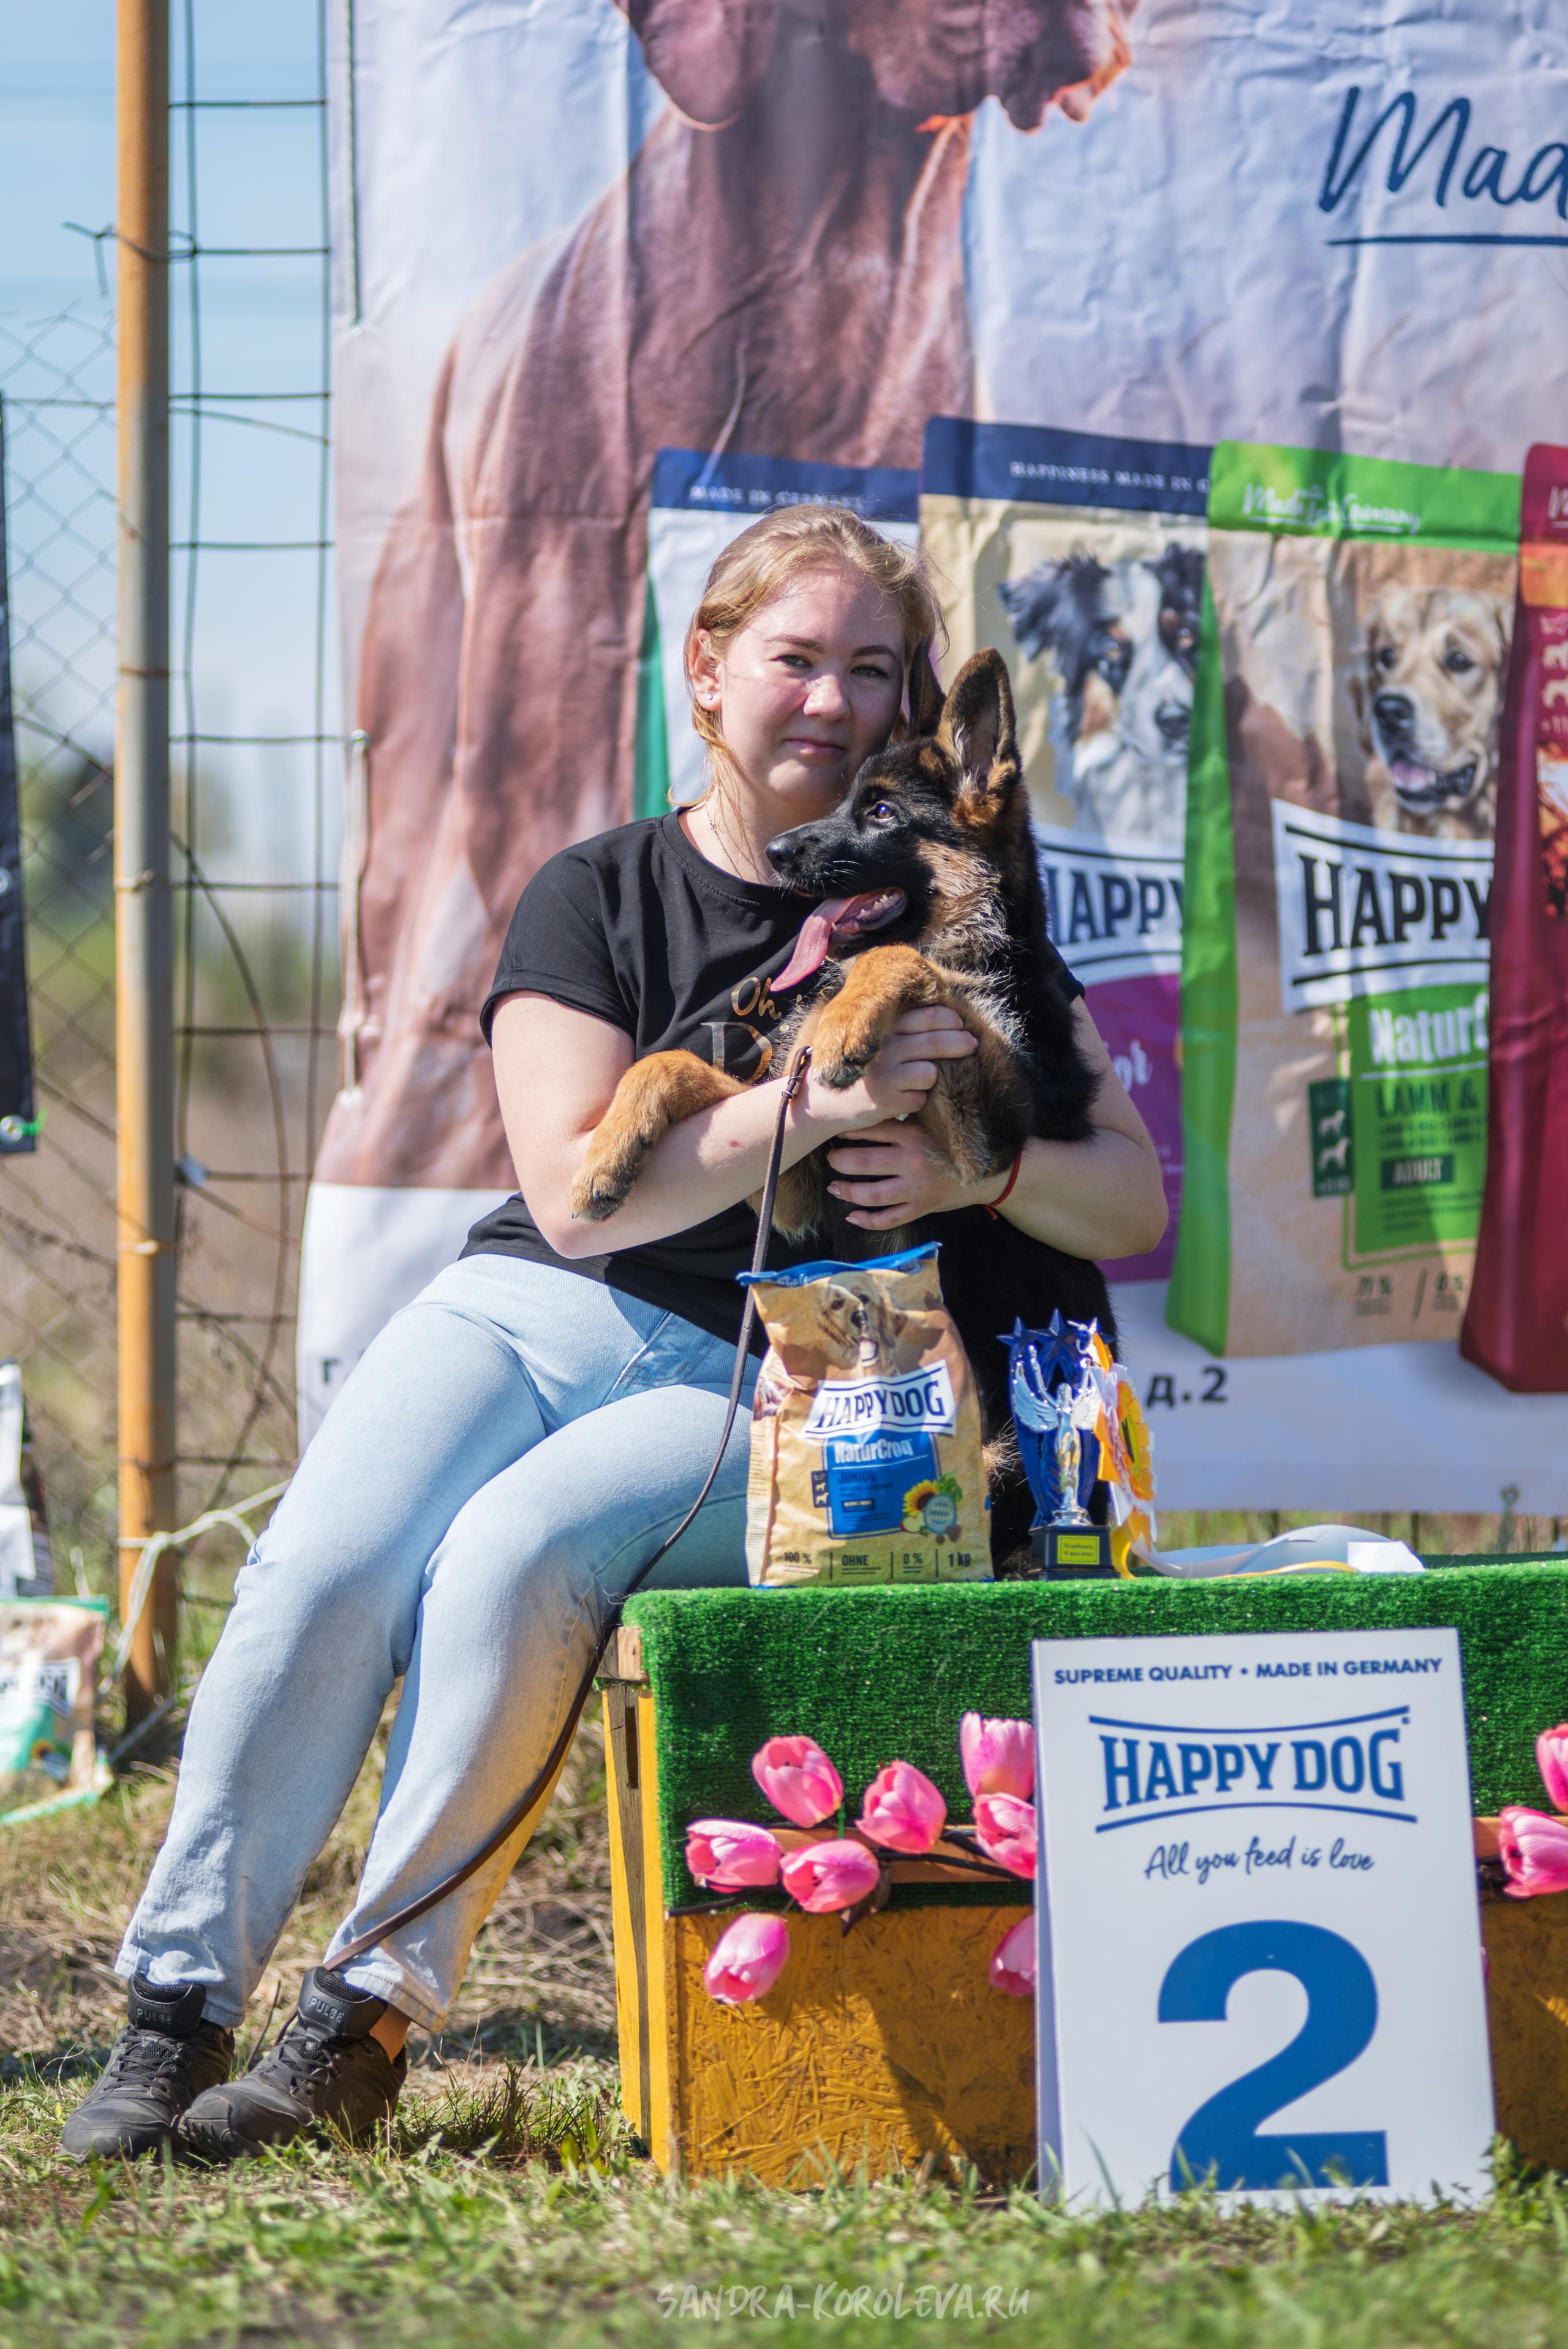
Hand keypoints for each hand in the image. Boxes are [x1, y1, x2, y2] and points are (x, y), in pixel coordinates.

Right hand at [802, 1007, 977, 1134]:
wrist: (823, 1100)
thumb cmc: (858, 1068)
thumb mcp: (873, 1041)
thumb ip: (901, 1030)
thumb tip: (946, 1019)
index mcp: (883, 1029)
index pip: (926, 1016)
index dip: (950, 1019)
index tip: (959, 1025)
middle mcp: (885, 1049)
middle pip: (936, 1042)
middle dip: (960, 1043)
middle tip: (972, 1045)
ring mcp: (885, 1076)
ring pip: (930, 1073)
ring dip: (934, 1076)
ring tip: (923, 1079)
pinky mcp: (885, 1101)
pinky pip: (919, 1099)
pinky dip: (916, 1100)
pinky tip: (902, 1099)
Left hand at [826, 1118, 1007, 1230]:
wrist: (990, 1171)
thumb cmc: (956, 1142)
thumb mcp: (933, 1123)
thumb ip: (906, 1117)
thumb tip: (875, 1100)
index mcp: (913, 1135)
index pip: (871, 1130)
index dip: (848, 1131)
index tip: (834, 1130)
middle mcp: (912, 1162)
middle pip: (864, 1163)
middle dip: (840, 1162)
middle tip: (830, 1159)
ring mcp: (916, 1188)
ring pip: (872, 1195)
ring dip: (848, 1192)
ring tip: (833, 1187)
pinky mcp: (921, 1207)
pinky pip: (890, 1219)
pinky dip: (868, 1221)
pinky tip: (852, 1217)